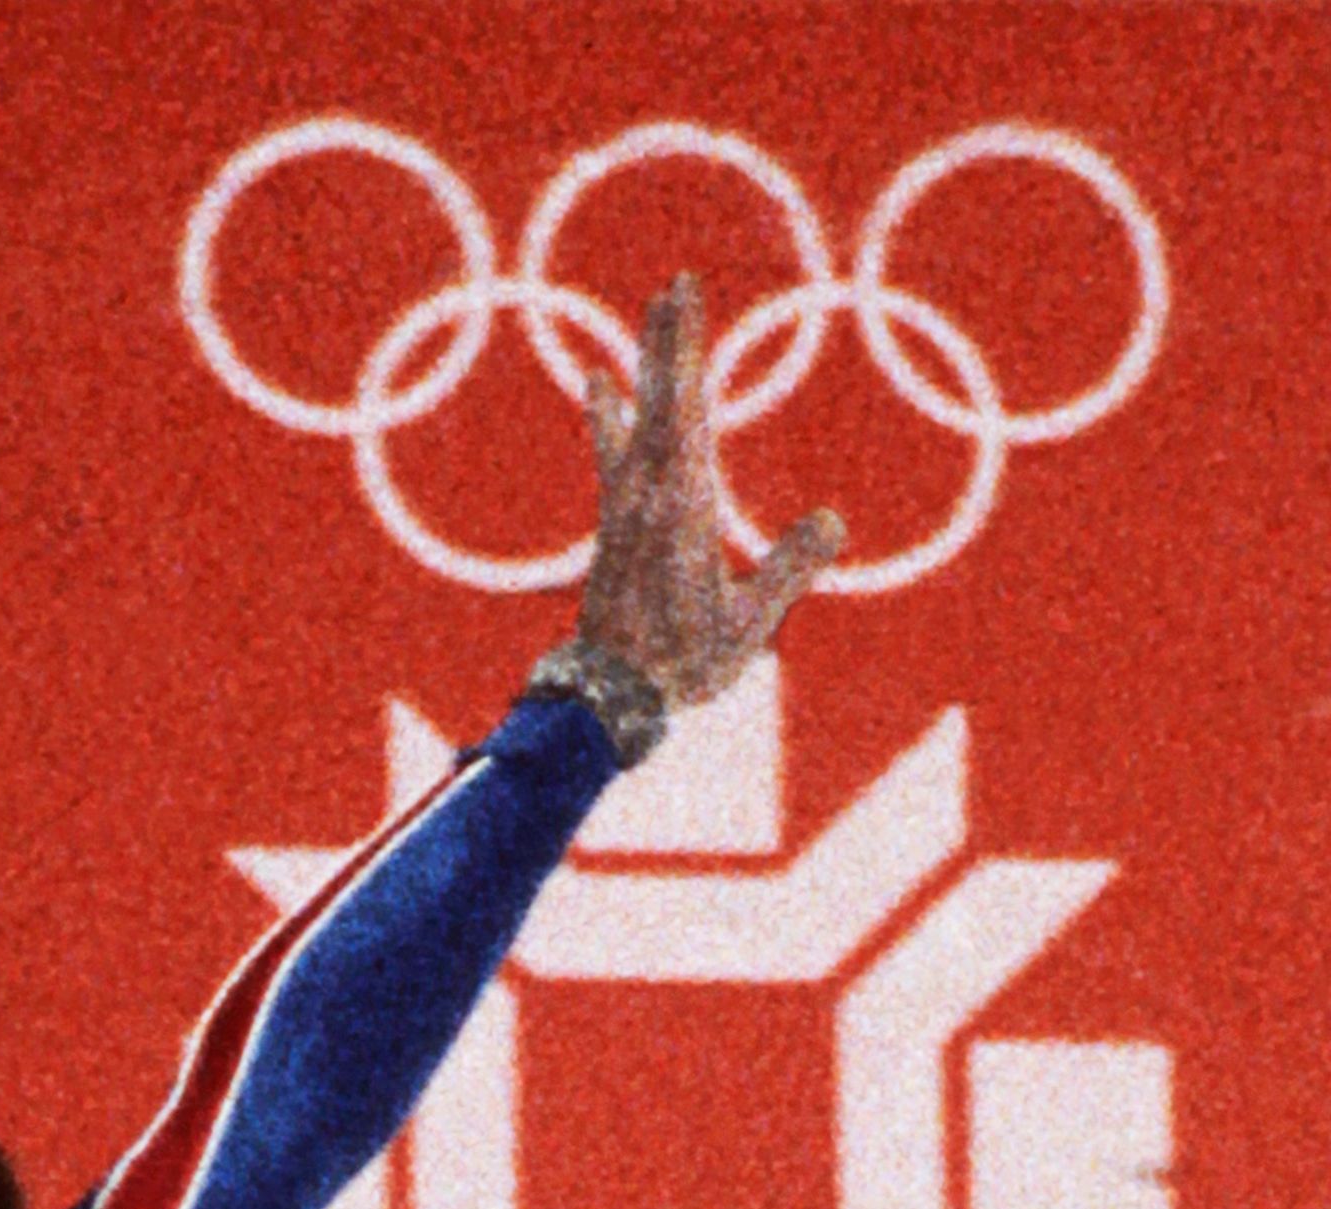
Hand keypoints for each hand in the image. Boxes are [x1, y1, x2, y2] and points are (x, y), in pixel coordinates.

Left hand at [576, 273, 839, 706]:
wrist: (605, 700)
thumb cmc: (681, 666)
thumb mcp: (748, 626)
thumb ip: (788, 570)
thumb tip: (834, 521)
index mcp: (681, 506)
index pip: (685, 409)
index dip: (684, 351)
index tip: (684, 298)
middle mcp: (645, 494)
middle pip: (659, 401)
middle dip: (669, 341)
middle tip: (673, 283)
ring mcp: (623, 507)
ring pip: (634, 418)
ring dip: (645, 364)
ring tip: (646, 316)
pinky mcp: (612, 524)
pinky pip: (613, 449)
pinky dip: (611, 409)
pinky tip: (599, 382)